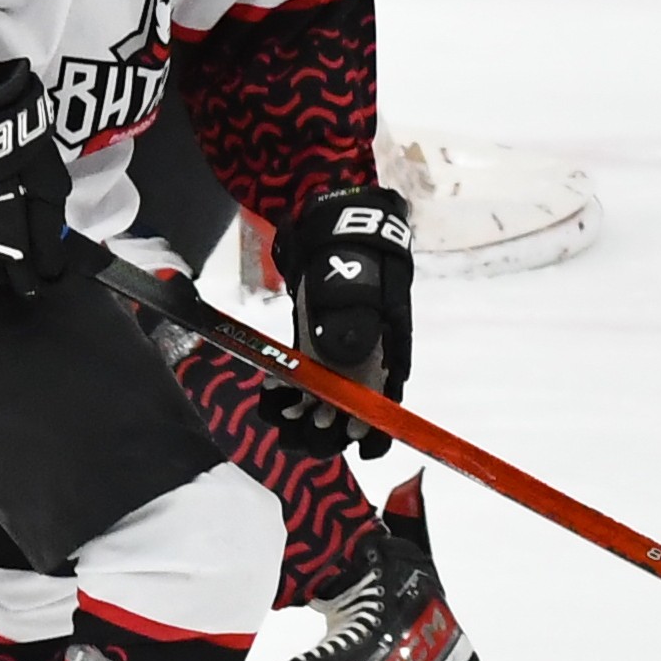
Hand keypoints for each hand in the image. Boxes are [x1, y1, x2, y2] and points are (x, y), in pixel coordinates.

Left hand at [274, 183, 413, 436]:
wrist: (332, 227)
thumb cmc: (351, 253)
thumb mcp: (355, 278)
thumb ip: (351, 314)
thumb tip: (347, 352)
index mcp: (387, 344)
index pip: (385, 393)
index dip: (373, 417)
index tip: (356, 432)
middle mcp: (366, 353)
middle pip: (355, 400)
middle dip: (334, 419)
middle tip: (309, 425)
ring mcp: (339, 349)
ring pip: (328, 392)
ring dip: (308, 409)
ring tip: (285, 417)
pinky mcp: (314, 344)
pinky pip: (307, 375)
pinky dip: (291, 389)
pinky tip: (272, 396)